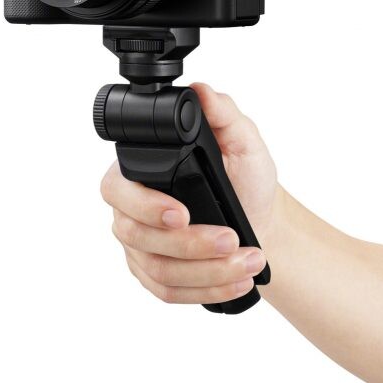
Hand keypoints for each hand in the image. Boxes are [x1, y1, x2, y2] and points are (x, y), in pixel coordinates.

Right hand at [100, 82, 277, 304]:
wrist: (264, 222)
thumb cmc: (247, 180)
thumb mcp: (243, 141)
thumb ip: (223, 113)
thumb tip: (201, 90)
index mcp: (142, 169)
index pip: (119, 188)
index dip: (146, 205)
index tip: (183, 213)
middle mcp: (131, 209)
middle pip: (135, 235)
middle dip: (187, 244)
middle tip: (229, 239)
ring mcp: (140, 246)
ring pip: (156, 269)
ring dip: (206, 270)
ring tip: (247, 262)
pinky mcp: (154, 276)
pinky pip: (167, 292)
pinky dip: (204, 290)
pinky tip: (235, 283)